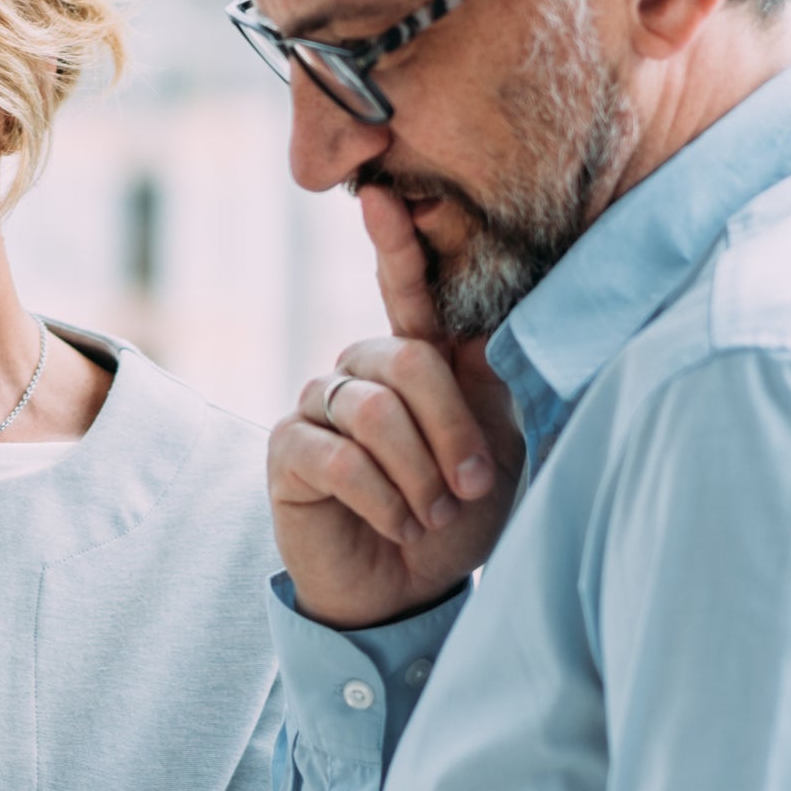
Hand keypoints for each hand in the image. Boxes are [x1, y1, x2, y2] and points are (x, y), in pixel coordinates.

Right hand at [267, 186, 526, 629]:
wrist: (407, 594)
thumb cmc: (455, 519)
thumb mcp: (498, 449)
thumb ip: (495, 387)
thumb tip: (503, 333)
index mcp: (417, 360)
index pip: (408, 290)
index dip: (395, 244)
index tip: (383, 197)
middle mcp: (362, 371)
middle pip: (407, 359)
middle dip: (450, 431)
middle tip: (470, 489)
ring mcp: (319, 405)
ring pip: (374, 410)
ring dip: (419, 474)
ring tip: (433, 515)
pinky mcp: (287, 450)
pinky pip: (339, 458)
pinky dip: (383, 499)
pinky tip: (397, 525)